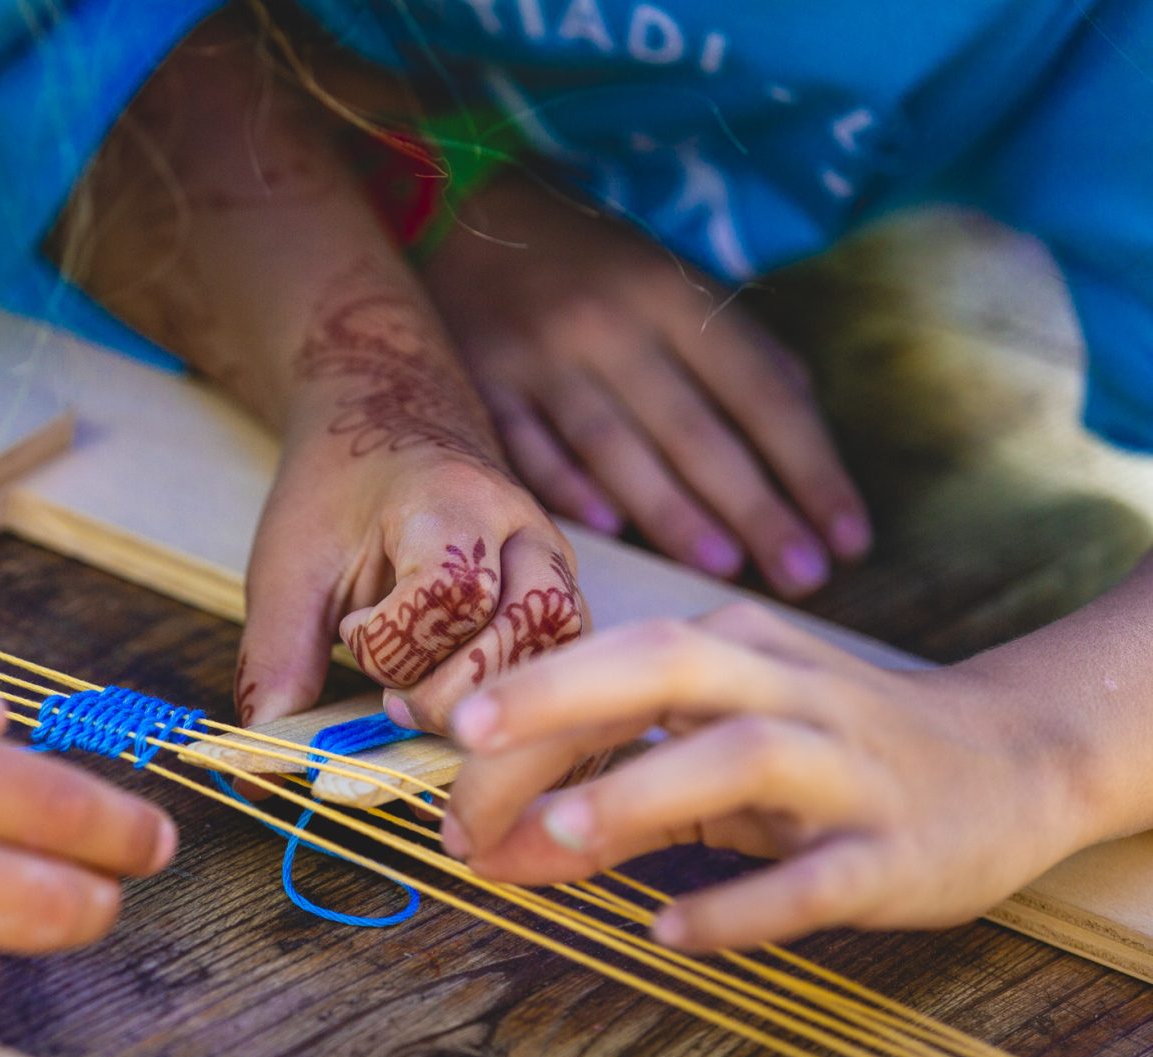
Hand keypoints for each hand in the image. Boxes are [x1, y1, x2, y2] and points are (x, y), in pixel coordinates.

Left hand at [236, 265, 588, 731]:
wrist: (386, 417)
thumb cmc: (337, 493)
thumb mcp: (289, 566)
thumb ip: (278, 660)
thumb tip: (261, 773)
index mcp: (454, 503)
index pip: (452, 594)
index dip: (392, 642)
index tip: (349, 632)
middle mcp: (526, 532)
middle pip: (533, 628)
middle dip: (456, 692)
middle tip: (393, 701)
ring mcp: (557, 566)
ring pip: (566, 651)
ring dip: (496, 702)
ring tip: (425, 708)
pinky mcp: (562, 599)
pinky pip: (568, 666)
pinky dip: (522, 708)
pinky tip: (471, 726)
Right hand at [423, 173, 867, 597]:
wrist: (470, 216)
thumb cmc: (596, 266)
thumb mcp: (677, 280)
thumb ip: (740, 350)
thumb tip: (804, 432)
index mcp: (674, 296)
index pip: (760, 392)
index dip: (811, 467)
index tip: (850, 535)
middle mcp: (611, 325)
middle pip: (695, 430)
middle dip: (756, 507)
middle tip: (804, 575)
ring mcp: (540, 357)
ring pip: (614, 446)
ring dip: (671, 510)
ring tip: (725, 566)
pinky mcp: (481, 383)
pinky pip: (528, 445)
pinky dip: (566, 486)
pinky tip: (609, 529)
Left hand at [441, 602, 1094, 950]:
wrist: (1012, 765)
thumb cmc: (826, 750)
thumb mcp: (713, 747)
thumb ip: (603, 786)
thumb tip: (481, 836)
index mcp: (734, 650)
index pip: (612, 658)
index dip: (521, 697)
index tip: (433, 742)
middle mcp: (786, 691)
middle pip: (667, 666)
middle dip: (563, 696)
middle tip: (470, 742)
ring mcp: (846, 768)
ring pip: (739, 756)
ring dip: (643, 792)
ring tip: (560, 835)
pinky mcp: (892, 852)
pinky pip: (812, 878)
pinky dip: (741, 903)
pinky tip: (670, 930)